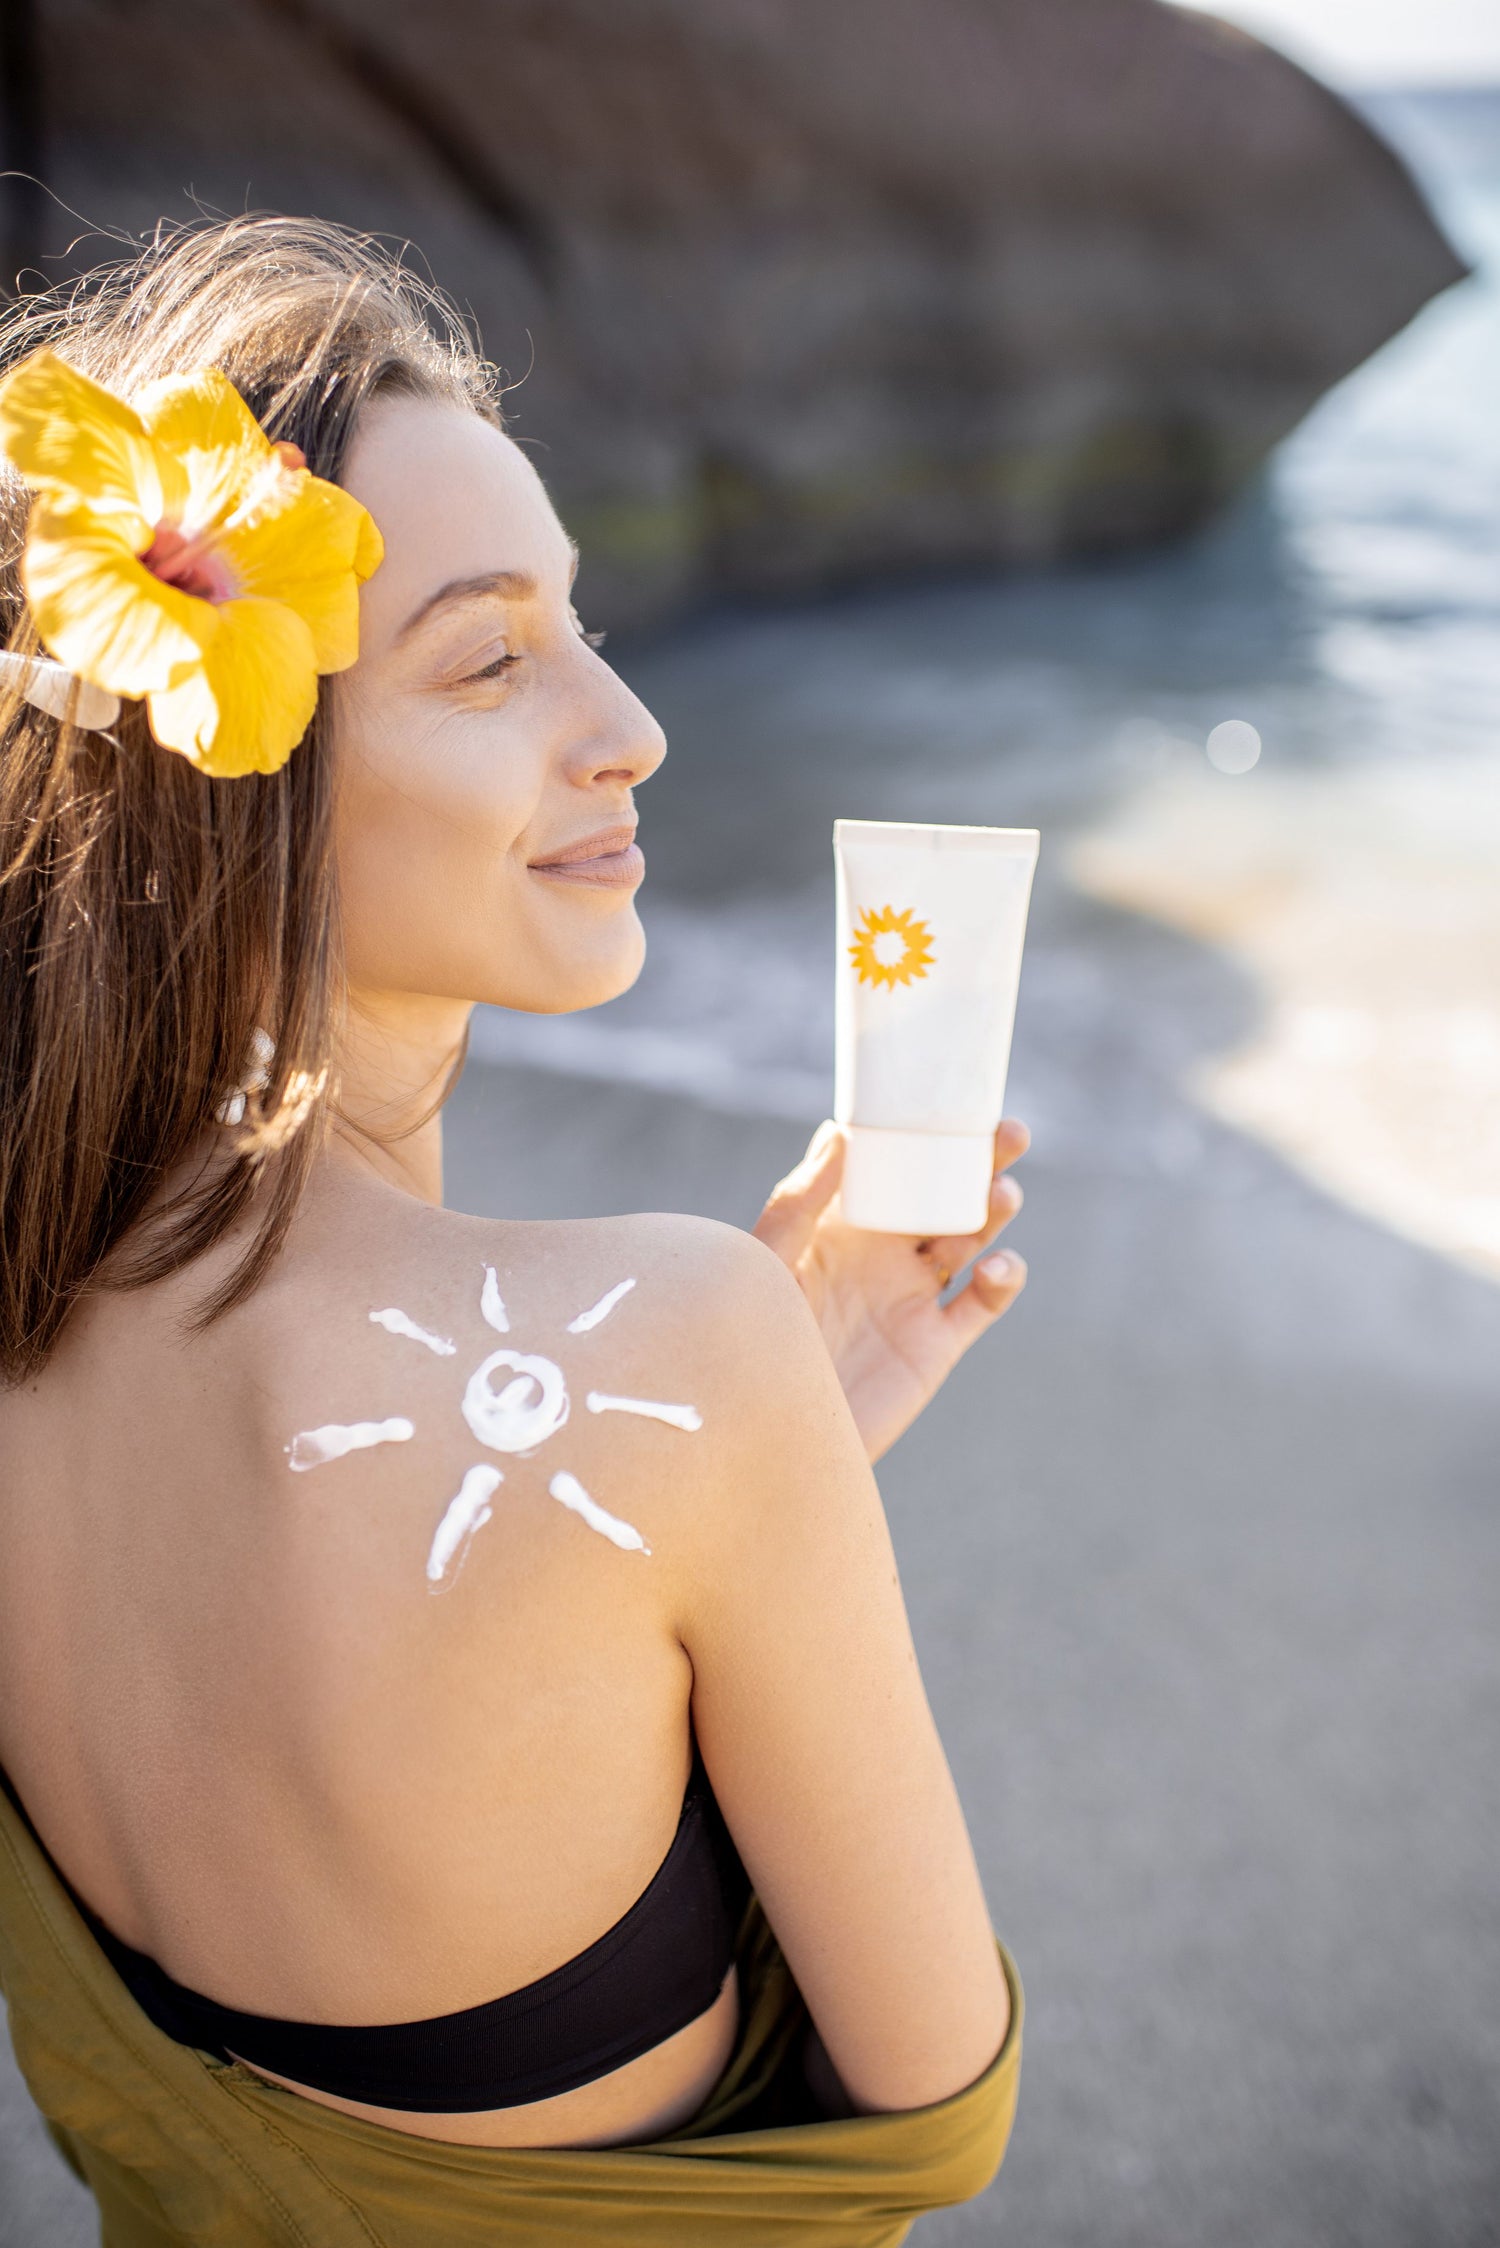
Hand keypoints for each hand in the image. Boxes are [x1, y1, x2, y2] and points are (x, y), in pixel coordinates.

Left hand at [752, 1119, 1028, 1462]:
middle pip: (943, 1191)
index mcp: (838, 1224)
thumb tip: (840, 1132)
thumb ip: (797, 1203)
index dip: (920, 1130)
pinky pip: (983, 1303)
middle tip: (1010, 1135)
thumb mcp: (762, 1266)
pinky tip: (998, 1267)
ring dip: (996, 1209)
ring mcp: (911, 1297)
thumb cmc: (747, 1345)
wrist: (766, 1436)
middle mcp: (880, 1254)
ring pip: (972, 1237)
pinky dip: (1003, 1279)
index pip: (889, 1163)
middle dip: (981, 1159)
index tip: (951, 1097)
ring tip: (1003, 1194)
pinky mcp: (934, 1345)